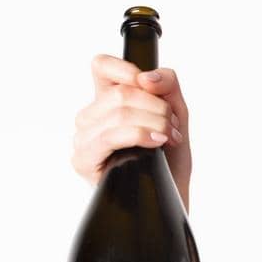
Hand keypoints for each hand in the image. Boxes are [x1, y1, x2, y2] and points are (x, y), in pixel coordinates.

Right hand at [70, 54, 193, 208]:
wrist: (172, 195)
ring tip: (168, 138)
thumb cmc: (169, 158)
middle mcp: (91, 117)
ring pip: (119, 112)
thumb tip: (147, 77)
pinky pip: (110, 136)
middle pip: (120, 92)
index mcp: (107, 101)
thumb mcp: (177, 114)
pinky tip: (155, 144)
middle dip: (158, 108)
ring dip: (155, 123)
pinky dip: (139, 135)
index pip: (101, 66)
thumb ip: (167, 86)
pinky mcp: (83, 160)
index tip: (151, 87)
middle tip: (173, 127)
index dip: (127, 69)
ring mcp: (84, 138)